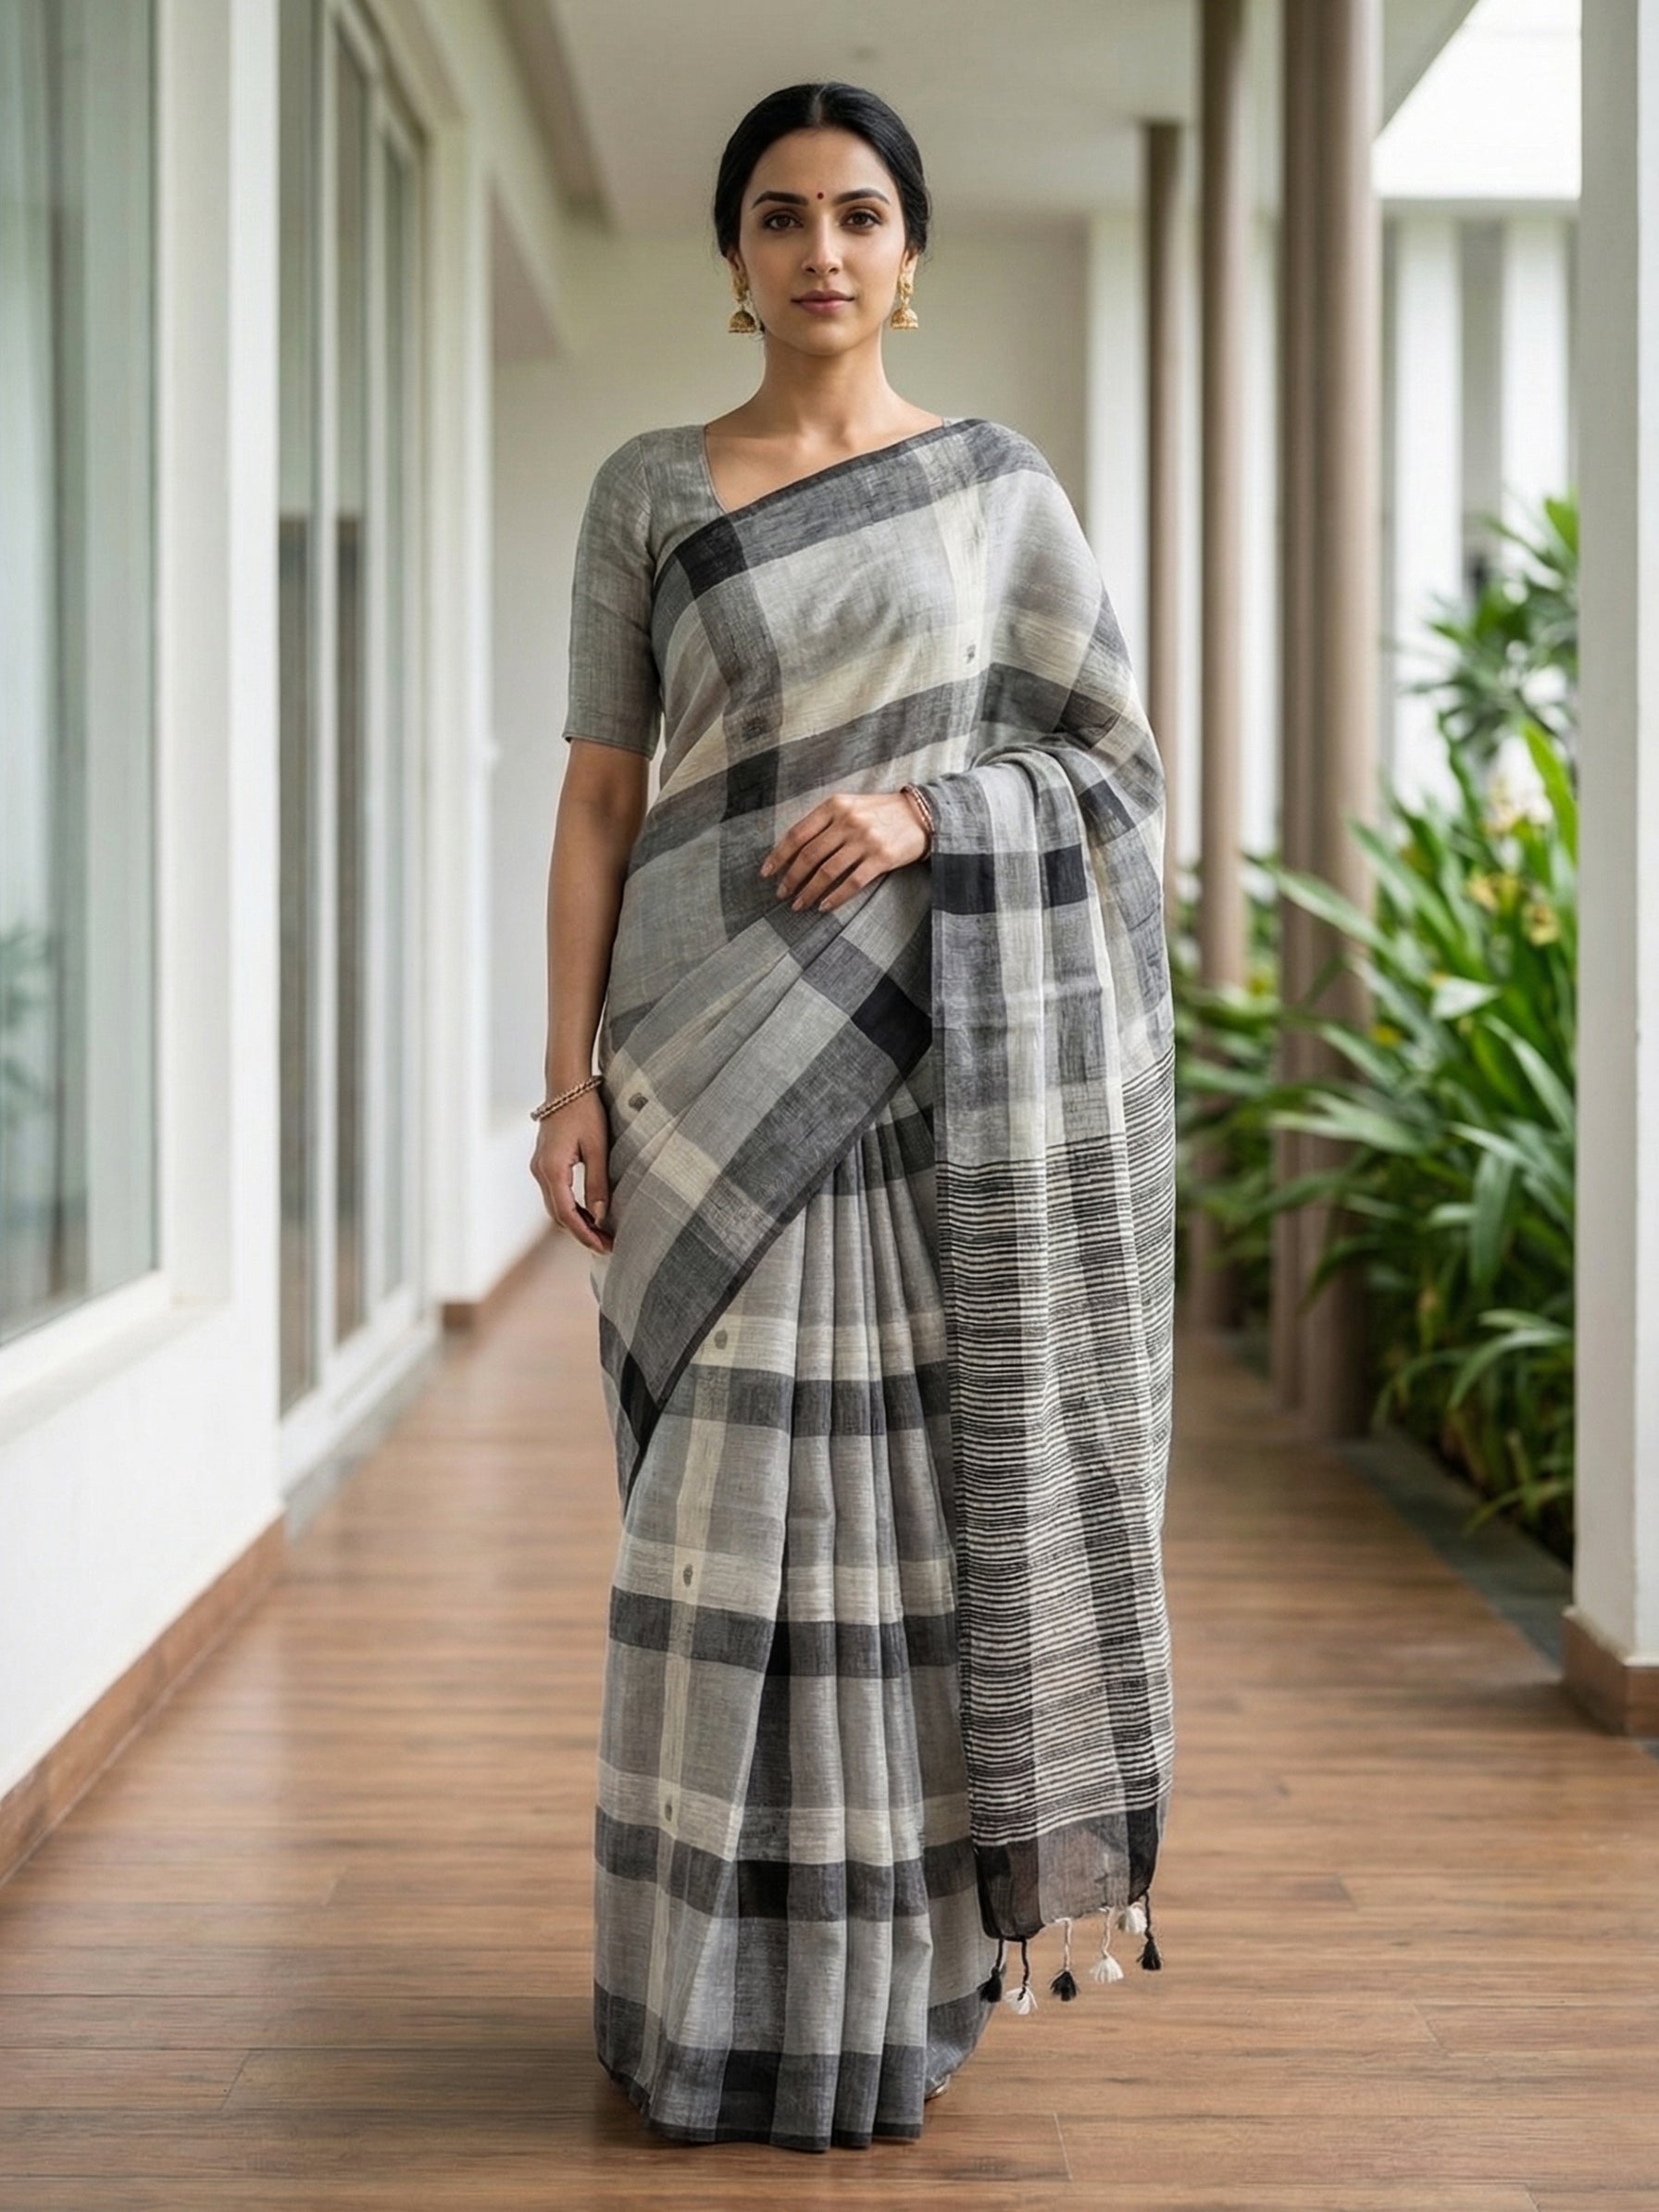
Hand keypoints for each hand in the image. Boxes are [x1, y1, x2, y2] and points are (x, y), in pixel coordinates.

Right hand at [531, 1091, 613, 1253]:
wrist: (567, 1084)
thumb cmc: (585, 1110)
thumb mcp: (598, 1147)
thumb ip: (598, 1183)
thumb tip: (601, 1217)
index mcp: (552, 1169)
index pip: (567, 1215)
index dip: (585, 1235)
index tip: (605, 1247)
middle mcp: (540, 1171)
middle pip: (558, 1215)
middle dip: (581, 1233)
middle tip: (607, 1245)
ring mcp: (539, 1167)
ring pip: (555, 1206)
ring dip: (576, 1222)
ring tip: (601, 1233)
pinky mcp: (544, 1163)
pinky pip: (555, 1194)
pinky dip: (571, 1208)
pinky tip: (589, 1213)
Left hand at [759, 789, 929, 913]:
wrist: (922, 815)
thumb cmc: (880, 813)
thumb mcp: (850, 806)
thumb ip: (824, 822)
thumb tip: (792, 850)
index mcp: (835, 806)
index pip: (798, 833)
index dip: (779, 855)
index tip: (766, 873)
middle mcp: (848, 821)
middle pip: (809, 855)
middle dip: (791, 878)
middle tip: (781, 894)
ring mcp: (865, 840)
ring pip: (827, 871)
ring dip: (808, 891)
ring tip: (798, 905)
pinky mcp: (882, 858)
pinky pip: (852, 883)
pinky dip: (834, 897)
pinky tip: (823, 907)